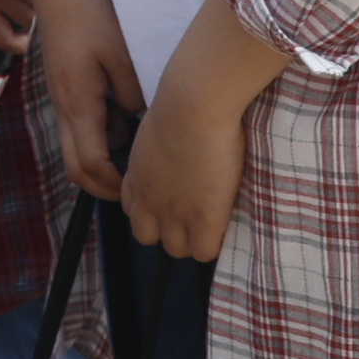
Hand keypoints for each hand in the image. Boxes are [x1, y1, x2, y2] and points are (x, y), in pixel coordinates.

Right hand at [30, 0, 143, 199]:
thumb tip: (138, 119)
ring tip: (136, 150)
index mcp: (79, 103)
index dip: (113, 184)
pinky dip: (99, 137)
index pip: (91, 164)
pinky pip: (78, 127)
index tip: (137, 189)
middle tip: (133, 188)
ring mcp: (60, 100)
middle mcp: (64, 107)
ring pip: (75, 149)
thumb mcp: (120, 55)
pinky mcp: (63, 91)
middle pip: (75, 167)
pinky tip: (124, 120)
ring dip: (102, 158)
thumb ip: (132, 93)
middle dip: (102, 185)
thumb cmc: (90, 17)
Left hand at [120, 67, 249, 263]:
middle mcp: (148, 200)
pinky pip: (204, 252)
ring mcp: (173, 213)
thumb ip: (158, 155)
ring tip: (212, 220)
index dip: (153, 210)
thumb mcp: (156, 135)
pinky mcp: (203, 218)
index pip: (133, 211)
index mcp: (136, 178)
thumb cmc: (180, 105)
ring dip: (192, 239)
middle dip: (167, 230)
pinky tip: (225, 222)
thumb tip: (175, 156)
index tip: (172, 200)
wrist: (193, 106)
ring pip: (176, 250)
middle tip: (192, 214)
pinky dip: (214, 243)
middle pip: (147, 237)